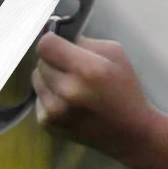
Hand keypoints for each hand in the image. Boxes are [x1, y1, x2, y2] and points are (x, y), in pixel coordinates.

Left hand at [32, 34, 153, 160]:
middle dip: (54, 59)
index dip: (53, 40)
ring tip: (69, 84)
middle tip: (71, 67)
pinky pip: (39, 98)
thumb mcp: (115, 53)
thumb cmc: (125, 88)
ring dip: (49, 77)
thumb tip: (60, 37)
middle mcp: (66, 91)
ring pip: (37, 78)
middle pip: (41, 61)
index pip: (46, 45)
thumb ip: (85, 42)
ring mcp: (54, 111)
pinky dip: (49, 95)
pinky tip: (67, 101)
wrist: (130, 132)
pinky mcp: (48, 125)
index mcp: (85, 70)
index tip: (62, 44)